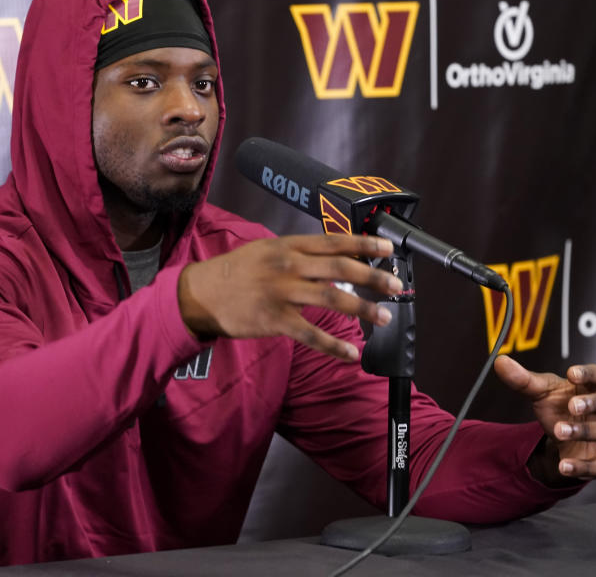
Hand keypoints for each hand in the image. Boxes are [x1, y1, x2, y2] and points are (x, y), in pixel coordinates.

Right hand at [178, 234, 400, 360]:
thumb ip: (298, 253)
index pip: (334, 242)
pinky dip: (333, 345)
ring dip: (363, 308)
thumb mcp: (266, 250)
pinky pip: (311, 334)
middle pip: (340, 269)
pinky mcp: (274, 320)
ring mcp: (281, 293)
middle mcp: (288, 266)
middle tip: (396, 285)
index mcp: (288, 246)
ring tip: (383, 316)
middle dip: (373, 277)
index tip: (388, 249)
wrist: (200, 294)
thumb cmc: (235, 272)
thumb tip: (334, 258)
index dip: (364, 245)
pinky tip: (351, 353)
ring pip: (332, 299)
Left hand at [493, 355, 595, 484]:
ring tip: (558, 431)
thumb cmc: (559, 407)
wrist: (563, 440)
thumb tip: (500, 362)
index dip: (588, 374)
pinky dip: (581, 466)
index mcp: (592, 387)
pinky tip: (563, 466)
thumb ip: (522, 379)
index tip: (571, 373)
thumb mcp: (540, 393)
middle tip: (572, 406)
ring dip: (582, 432)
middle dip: (594, 404)